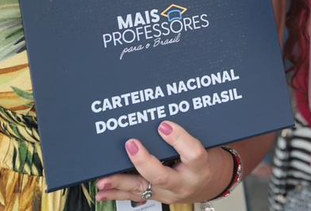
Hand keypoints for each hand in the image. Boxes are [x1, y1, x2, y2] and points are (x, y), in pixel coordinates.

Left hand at [95, 121, 231, 204]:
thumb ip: (187, 131)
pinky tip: (102, 191)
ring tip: (103, 178)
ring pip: (142, 189)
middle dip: (143, 162)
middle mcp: (183, 183)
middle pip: (162, 176)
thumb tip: (165, 111)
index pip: (192, 153)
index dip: (178, 138)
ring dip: (120, 183)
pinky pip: (135, 196)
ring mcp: (168, 193)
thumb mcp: (205, 143)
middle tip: (130, 144)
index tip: (164, 124)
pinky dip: (116, 193)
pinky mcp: (157, 198)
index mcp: (199, 165)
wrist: (208, 184)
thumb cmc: (204, 160)